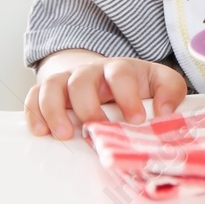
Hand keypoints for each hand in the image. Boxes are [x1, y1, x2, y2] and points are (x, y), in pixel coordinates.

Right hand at [24, 50, 186, 139]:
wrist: (104, 76)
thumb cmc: (134, 85)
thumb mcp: (158, 83)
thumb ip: (170, 92)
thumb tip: (164, 112)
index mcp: (120, 69)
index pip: (121, 74)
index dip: (127, 96)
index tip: (135, 119)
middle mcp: (91, 72)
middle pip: (82, 79)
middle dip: (87, 106)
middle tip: (95, 128)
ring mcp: (67, 80)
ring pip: (52, 85)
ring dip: (55, 110)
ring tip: (63, 134)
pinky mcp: (49, 92)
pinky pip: (34, 97)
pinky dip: (34, 113)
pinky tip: (41, 131)